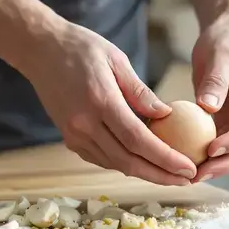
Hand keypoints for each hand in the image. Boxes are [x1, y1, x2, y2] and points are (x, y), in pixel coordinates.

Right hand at [21, 22, 196, 184]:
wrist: (40, 49)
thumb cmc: (82, 48)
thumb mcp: (117, 60)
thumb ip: (140, 92)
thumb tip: (167, 115)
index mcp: (101, 101)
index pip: (138, 140)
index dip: (165, 158)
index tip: (188, 168)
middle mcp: (85, 124)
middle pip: (128, 161)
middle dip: (160, 175)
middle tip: (187, 180)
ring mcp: (74, 134)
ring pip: (114, 164)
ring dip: (144, 173)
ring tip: (171, 175)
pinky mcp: (69, 138)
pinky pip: (101, 158)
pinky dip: (124, 163)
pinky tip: (144, 163)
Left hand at [190, 8, 228, 182]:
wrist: (228, 33)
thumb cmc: (227, 37)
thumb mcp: (219, 52)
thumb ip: (216, 79)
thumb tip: (207, 107)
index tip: (211, 150)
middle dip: (225, 162)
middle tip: (198, 173)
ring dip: (218, 165)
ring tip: (192, 175)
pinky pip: (225, 144)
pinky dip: (211, 156)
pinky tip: (190, 164)